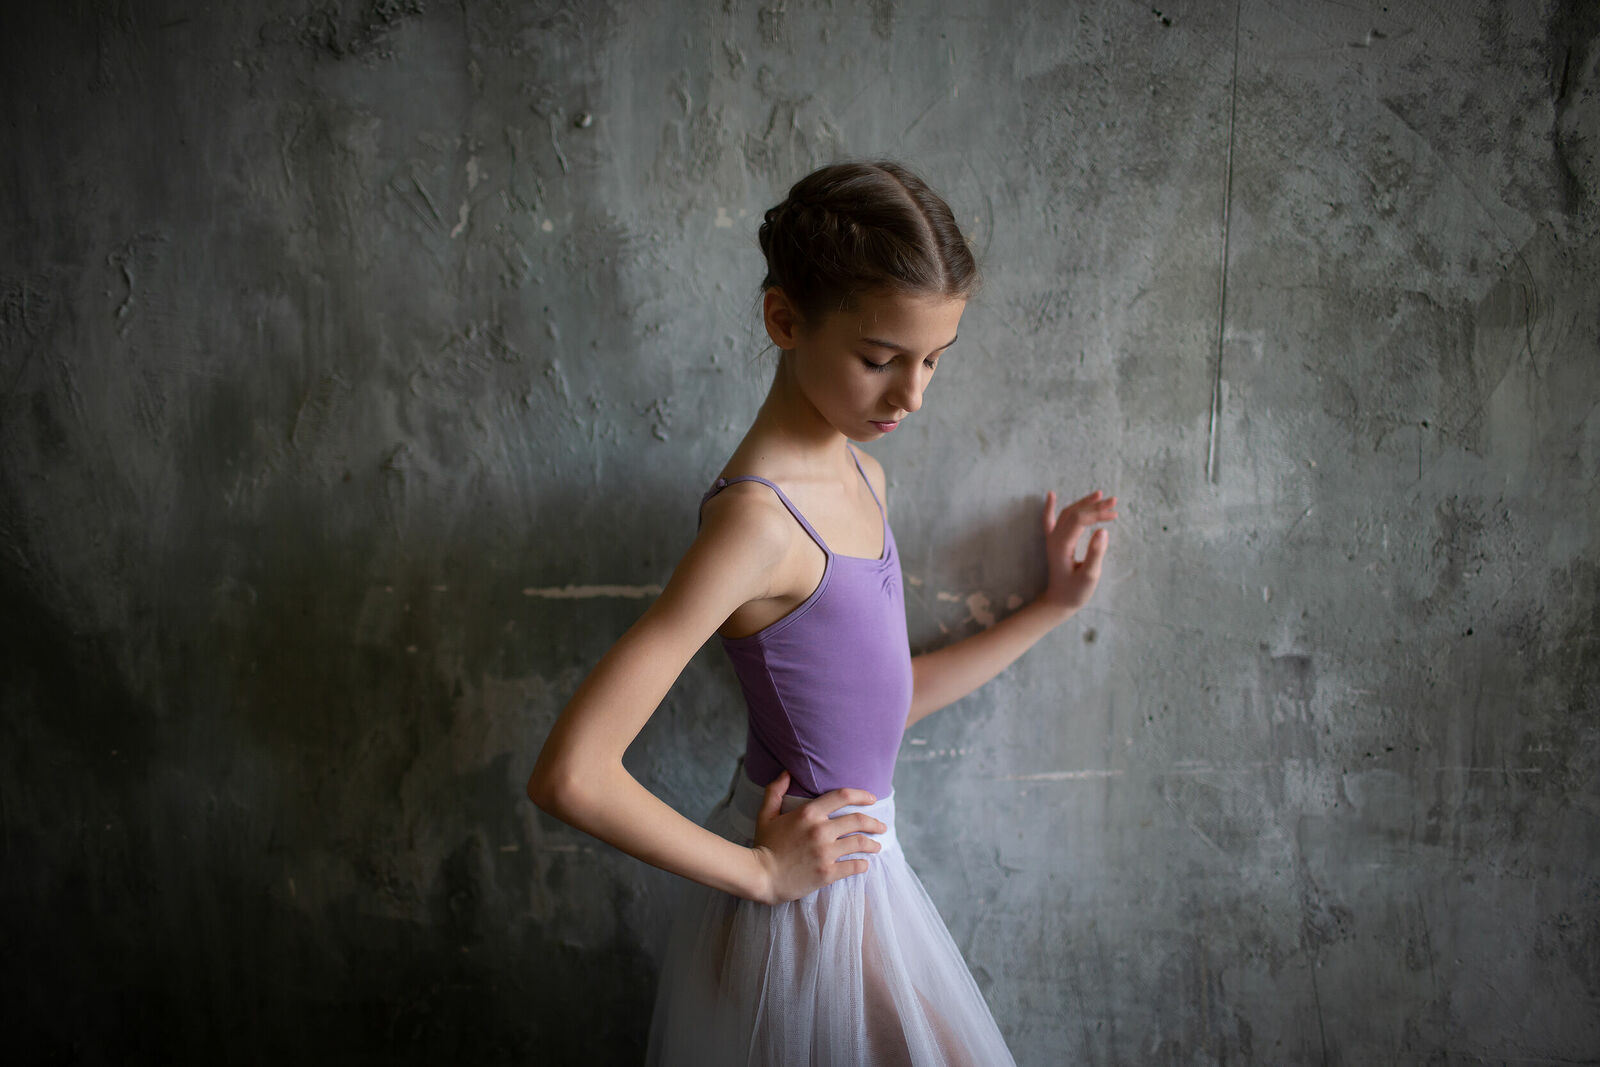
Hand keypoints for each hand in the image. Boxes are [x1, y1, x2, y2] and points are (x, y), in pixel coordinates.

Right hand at [749, 770, 885, 904]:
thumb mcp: (766, 814)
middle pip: (858, 821)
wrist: (759, 876)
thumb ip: (775, 791)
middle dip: (875, 823)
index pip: (843, 796)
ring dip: (873, 844)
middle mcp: (820, 830)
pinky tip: (864, 864)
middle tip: (881, 826)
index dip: (861, 795)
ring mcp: (825, 853)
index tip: (872, 799)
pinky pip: (854, 866)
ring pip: (860, 843)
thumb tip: (786, 772)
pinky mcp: (827, 873)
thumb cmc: (764, 845)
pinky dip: (863, 865)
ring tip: (877, 846)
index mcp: (808, 813)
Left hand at [1039, 489, 1117, 614]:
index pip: (1080, 520)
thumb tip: (1103, 531)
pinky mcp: (1054, 542)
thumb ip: (1095, 553)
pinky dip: (1051, 507)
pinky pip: (1049, 520)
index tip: (1114, 515)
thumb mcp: (1089, 576)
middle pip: (1074, 513)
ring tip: (1099, 495)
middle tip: (1114, 501)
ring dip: (1083, 503)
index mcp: (1062, 545)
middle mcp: (1055, 538)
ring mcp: (1052, 539)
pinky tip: (1051, 495)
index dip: (1097, 514)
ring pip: (1066, 514)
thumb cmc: (1075, 592)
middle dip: (1094, 506)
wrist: (1059, 602)